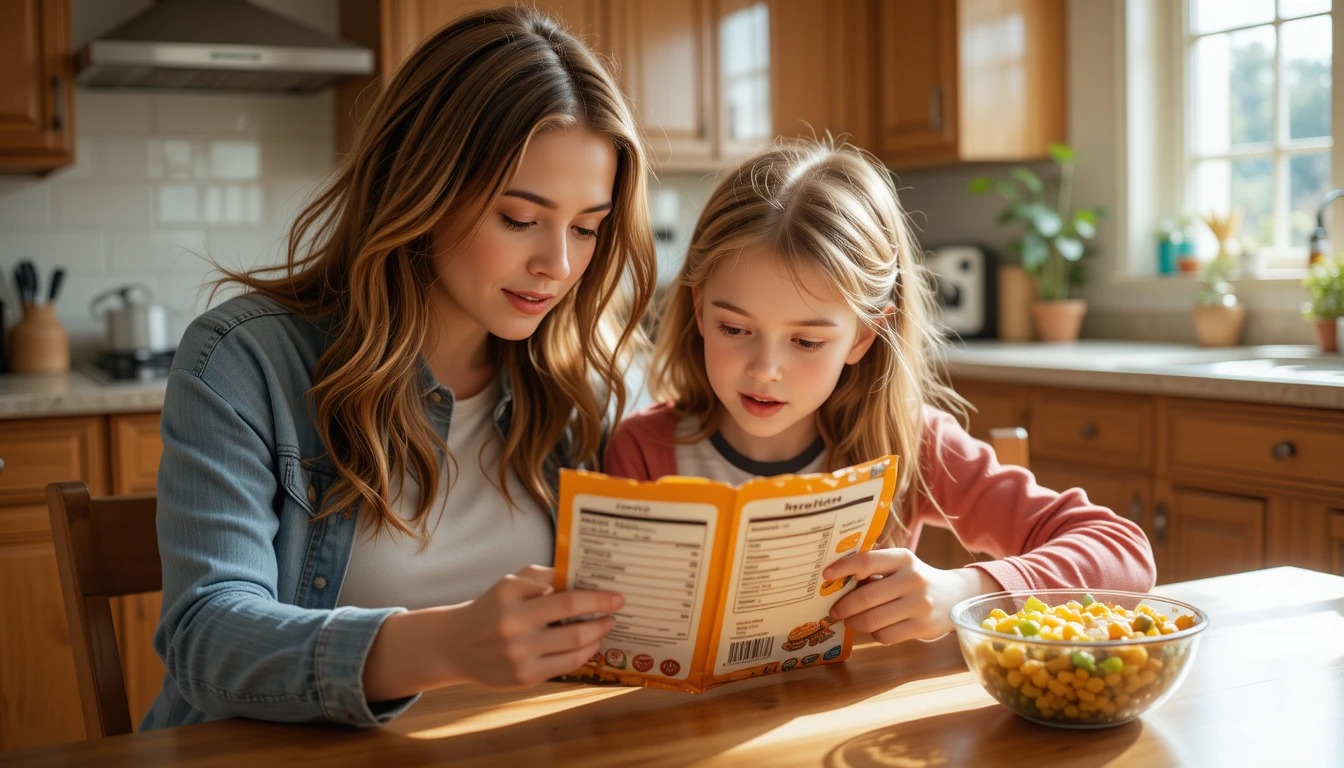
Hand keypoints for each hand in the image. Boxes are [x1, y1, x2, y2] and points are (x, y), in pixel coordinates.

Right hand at [440, 565, 622, 687]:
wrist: (457, 645)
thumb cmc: (492, 608)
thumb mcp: (510, 582)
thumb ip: (544, 576)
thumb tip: (584, 576)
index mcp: (511, 594)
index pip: (565, 595)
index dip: (597, 597)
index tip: (617, 596)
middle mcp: (514, 624)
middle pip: (573, 622)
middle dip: (602, 616)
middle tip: (616, 611)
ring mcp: (519, 654)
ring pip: (574, 646)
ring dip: (597, 636)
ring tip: (604, 627)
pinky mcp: (523, 677)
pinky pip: (565, 665)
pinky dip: (584, 654)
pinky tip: (590, 645)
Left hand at [822, 549, 995, 644]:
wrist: (955, 596)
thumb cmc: (915, 580)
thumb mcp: (900, 566)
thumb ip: (873, 571)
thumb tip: (834, 582)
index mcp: (903, 558)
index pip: (867, 561)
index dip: (843, 568)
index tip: (825, 575)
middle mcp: (913, 579)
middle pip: (866, 597)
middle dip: (843, 606)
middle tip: (834, 610)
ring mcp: (919, 604)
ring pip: (873, 620)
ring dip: (855, 622)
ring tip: (850, 620)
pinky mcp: (922, 627)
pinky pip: (885, 635)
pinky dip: (875, 634)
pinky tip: (876, 627)